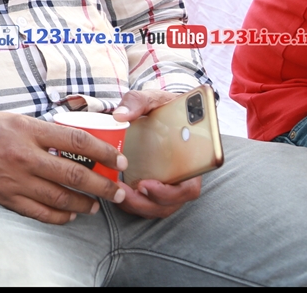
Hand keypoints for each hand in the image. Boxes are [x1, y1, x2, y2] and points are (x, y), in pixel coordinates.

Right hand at [0, 110, 126, 224]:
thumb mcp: (10, 117)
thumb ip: (39, 130)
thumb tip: (71, 142)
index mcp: (26, 129)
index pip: (76, 141)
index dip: (103, 151)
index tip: (118, 158)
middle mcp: (23, 156)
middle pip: (74, 175)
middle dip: (103, 185)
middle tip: (118, 190)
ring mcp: (14, 179)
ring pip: (61, 198)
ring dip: (85, 204)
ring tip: (97, 205)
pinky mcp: (4, 197)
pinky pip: (39, 212)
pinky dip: (60, 216)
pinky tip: (70, 214)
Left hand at [111, 89, 202, 218]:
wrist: (158, 111)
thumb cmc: (160, 108)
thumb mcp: (151, 99)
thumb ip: (137, 102)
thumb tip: (120, 115)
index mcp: (191, 159)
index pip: (190, 187)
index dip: (172, 193)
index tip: (147, 185)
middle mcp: (182, 176)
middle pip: (171, 203)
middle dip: (148, 203)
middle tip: (126, 192)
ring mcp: (168, 183)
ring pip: (157, 207)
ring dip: (138, 205)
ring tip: (118, 192)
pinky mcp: (152, 185)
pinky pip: (146, 202)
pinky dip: (132, 202)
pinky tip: (115, 190)